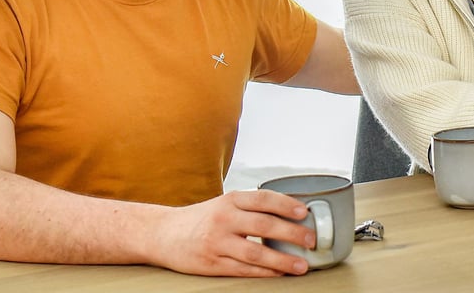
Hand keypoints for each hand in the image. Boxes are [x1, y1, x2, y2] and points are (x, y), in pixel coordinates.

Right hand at [150, 189, 315, 276]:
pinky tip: (279, 274)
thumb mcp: (224, 203)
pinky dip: (265, 273)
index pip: (263, 199)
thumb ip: (251, 208)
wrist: (163, 233)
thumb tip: (291, 215)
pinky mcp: (212, 264)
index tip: (305, 212)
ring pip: (256, 253)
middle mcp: (224, 219)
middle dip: (291, 234)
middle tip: (311, 240)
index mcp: (229, 200)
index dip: (286, 204)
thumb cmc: (201, 218)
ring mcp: (217, 242)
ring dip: (283, 260)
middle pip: (264, 226)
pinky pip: (244, 270)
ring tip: (301, 265)